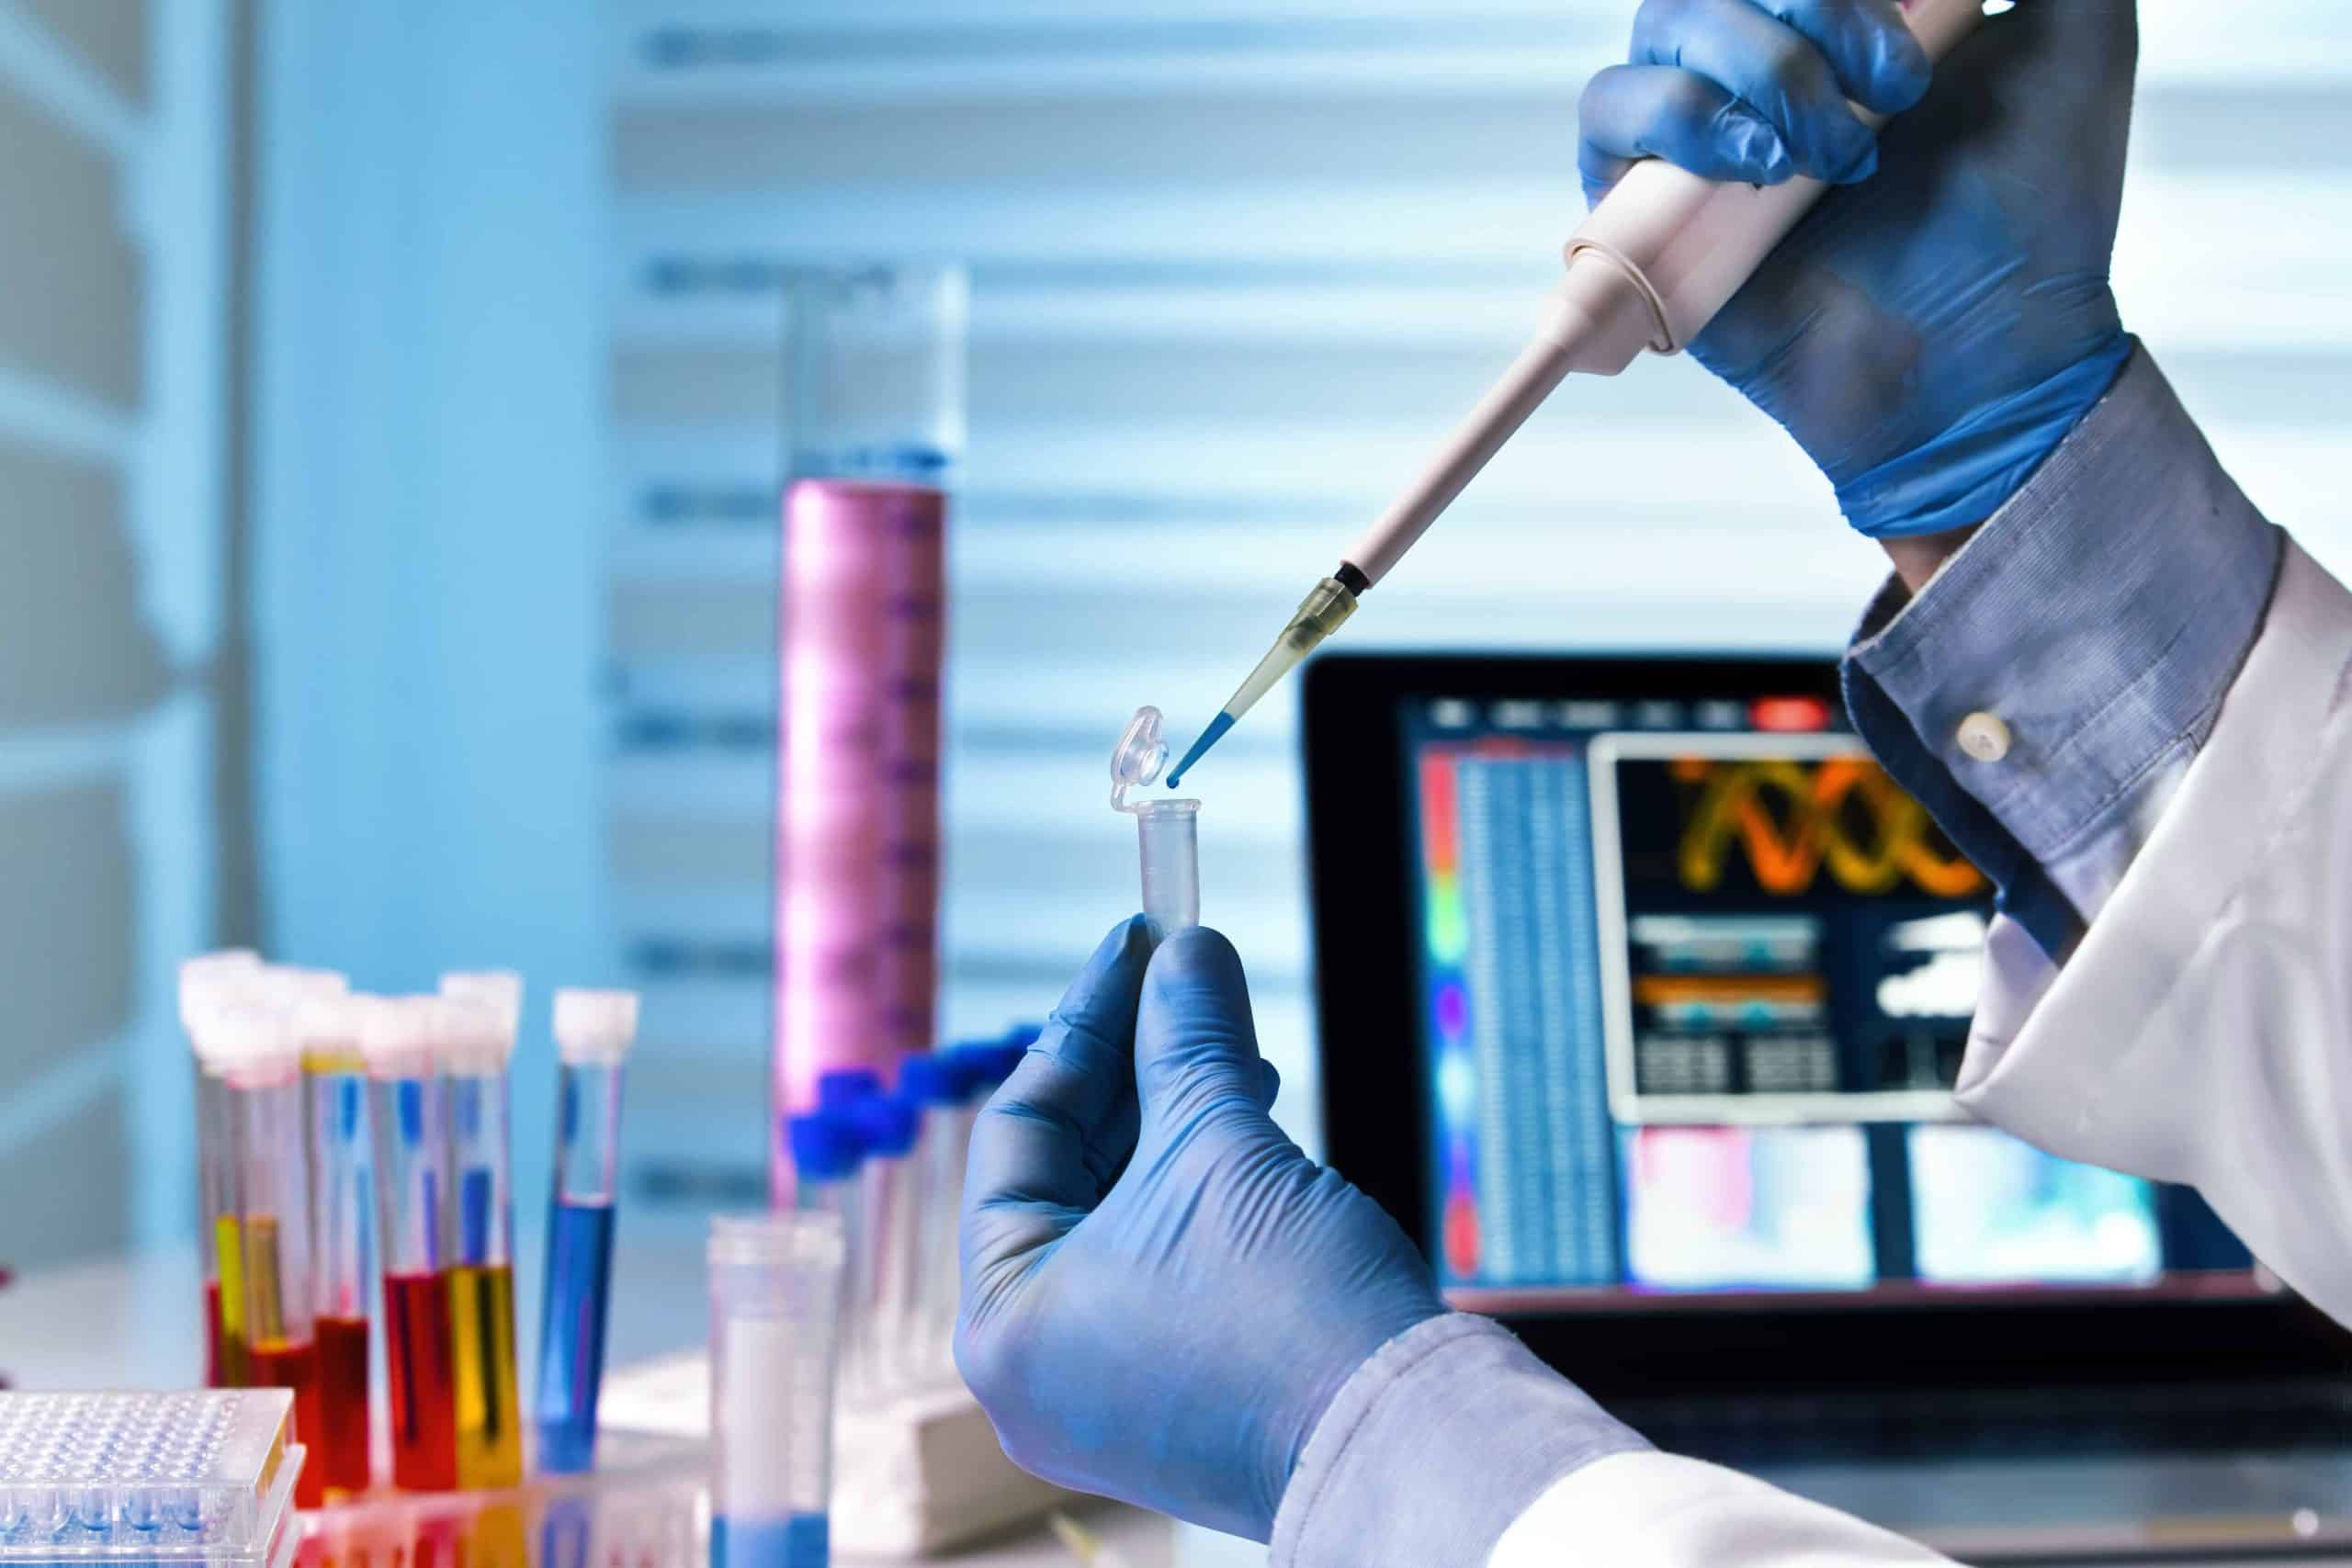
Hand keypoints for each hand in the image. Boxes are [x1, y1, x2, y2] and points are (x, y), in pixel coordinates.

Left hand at [956, 918, 1445, 1541]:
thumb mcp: (1222, 1147)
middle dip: (1137, 1068)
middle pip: (1068, 1171)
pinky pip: (1163, 1262)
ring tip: (1237, 1046)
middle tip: (1184, 976)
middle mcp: (1037, 1364)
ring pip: (1123, 1214)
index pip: (1018, 1130)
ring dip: (1179, 1118)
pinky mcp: (1177, 1392)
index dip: (1086, 1021)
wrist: (1402, 1439)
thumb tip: (1184, 951)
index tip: (1138, 942)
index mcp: (1003, 1317)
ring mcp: (1105, 1388)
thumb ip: (1187, 1039)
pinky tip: (1252, 1118)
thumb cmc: (1287, 1315)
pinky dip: (1200, 1187)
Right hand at [1580, 0, 2136, 541]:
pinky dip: (1679, 120)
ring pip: (1662, 28)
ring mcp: (1703, 136)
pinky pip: (1609, 117)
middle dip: (1813, 7)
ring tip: (1837, 154)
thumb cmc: (2040, 210)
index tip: (1913, 5)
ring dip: (1757, 68)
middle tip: (1898, 86)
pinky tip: (1760, 170)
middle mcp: (1766, 62)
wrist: (1995, 354)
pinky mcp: (1650, 215)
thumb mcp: (2080, 31)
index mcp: (1847, 13)